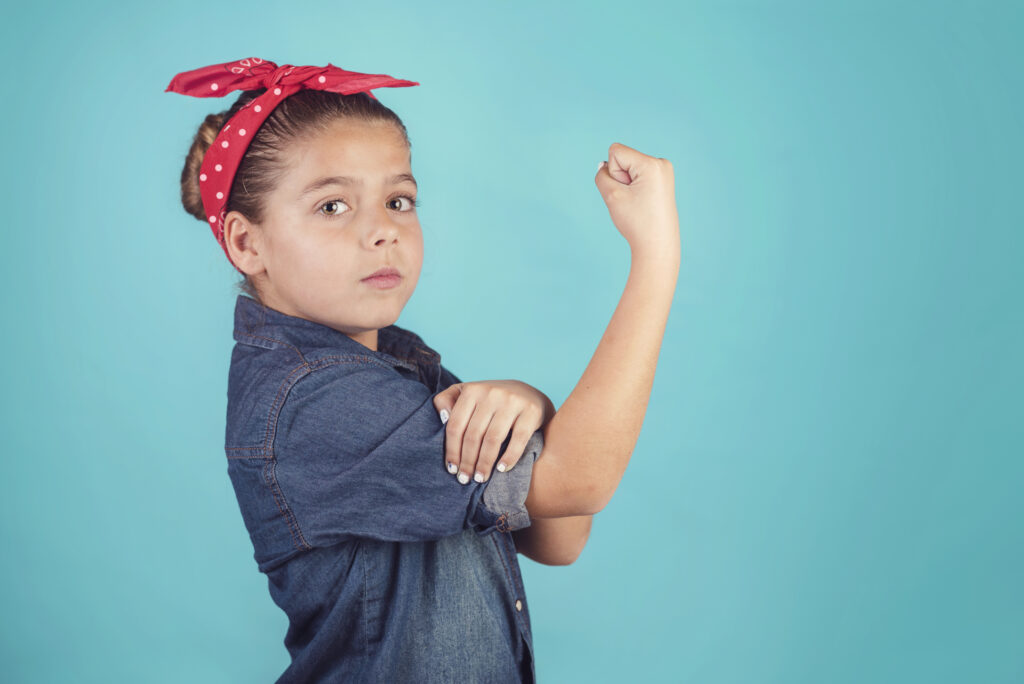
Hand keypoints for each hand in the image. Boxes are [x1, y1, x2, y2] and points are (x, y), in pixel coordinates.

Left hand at [433, 380, 548, 484]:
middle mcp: (492, 393)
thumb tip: (442, 418)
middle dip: (467, 461)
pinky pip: (518, 439)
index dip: (452, 450)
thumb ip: (447, 400)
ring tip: (480, 478)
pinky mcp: (531, 411)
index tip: (452, 469)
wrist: (529, 394)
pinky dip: (509, 457)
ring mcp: (513, 401)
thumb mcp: (467, 394)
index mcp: (473, 390)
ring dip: (484, 463)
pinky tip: (501, 469)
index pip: (456, 425)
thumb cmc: (491, 401)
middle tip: (465, 479)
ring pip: (493, 439)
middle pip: (473, 435)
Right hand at [595, 142, 679, 258]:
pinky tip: (643, 203)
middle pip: (623, 159)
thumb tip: (604, 165)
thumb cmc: (636, 222)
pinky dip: (635, 188)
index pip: (616, 152)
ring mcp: (664, 172)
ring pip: (630, 168)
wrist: (656, 245)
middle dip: (621, 179)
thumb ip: (602, 175)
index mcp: (652, 164)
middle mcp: (661, 163)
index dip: (613, 172)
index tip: (626, 192)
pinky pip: (638, 176)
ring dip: (627, 185)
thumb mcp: (612, 196)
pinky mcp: (663, 181)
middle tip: (633, 201)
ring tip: (638, 203)